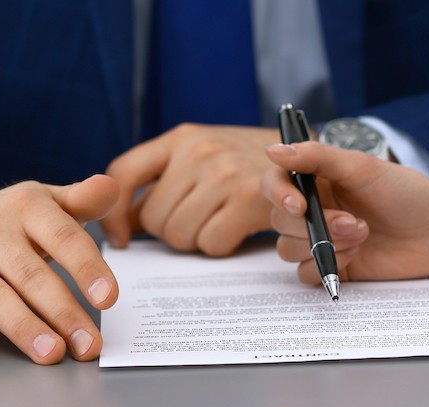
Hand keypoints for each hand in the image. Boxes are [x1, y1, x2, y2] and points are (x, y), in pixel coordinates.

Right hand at [0, 173, 119, 363]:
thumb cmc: (7, 222)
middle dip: (63, 313)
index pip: (62, 238)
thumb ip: (82, 201)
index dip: (87, 268)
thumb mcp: (45, 204)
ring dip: (24, 328)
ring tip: (51, 354)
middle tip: (87, 345)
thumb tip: (111, 187)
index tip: (109, 298)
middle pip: (31, 276)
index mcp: (25, 208)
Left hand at [101, 124, 280, 255]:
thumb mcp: (208, 156)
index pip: (123, 172)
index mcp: (182, 138)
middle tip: (201, 224)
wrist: (314, 164)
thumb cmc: (255, 166)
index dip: (114, 213)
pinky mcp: (247, 200)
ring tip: (222, 224)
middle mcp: (198, 152)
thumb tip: (123, 222)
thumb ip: (168, 181)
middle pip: (153, 219)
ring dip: (198, 241)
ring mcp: (223, 175)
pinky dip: (224, 246)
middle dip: (172, 232)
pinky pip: (211, 243)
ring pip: (180, 236)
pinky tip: (240, 230)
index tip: (120, 239)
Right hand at [261, 141, 428, 282]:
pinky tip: (356, 256)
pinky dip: (325, 267)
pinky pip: (305, 274)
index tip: (298, 204)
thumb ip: (317, 157)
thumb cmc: (406, 192)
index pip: (274, 183)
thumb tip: (273, 150)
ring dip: (321, 245)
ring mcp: (322, 240)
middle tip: (352, 222)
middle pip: (278, 221)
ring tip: (361, 235)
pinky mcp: (334, 266)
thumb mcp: (362, 167)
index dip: (278, 193)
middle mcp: (314, 208)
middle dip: (312, 225)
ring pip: (287, 250)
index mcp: (316, 179)